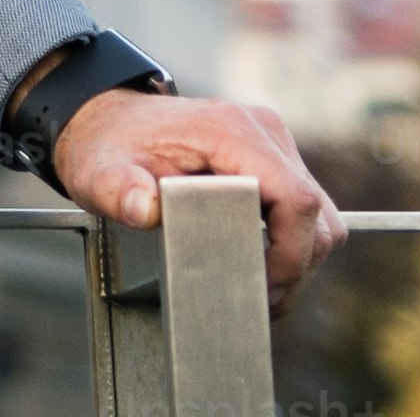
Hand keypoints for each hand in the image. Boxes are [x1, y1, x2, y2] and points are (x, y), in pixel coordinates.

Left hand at [51, 88, 345, 304]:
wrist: (104, 120)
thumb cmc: (106, 145)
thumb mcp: (101, 172)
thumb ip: (121, 192)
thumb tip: (144, 208)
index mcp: (230, 132)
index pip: (296, 201)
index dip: (290, 254)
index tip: (262, 286)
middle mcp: (263, 132)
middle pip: (315, 215)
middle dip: (294, 265)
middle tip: (259, 298)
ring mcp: (272, 143)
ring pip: (317, 216)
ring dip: (296, 256)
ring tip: (261, 287)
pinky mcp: (271, 158)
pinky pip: (300, 209)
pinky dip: (290, 241)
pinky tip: (261, 263)